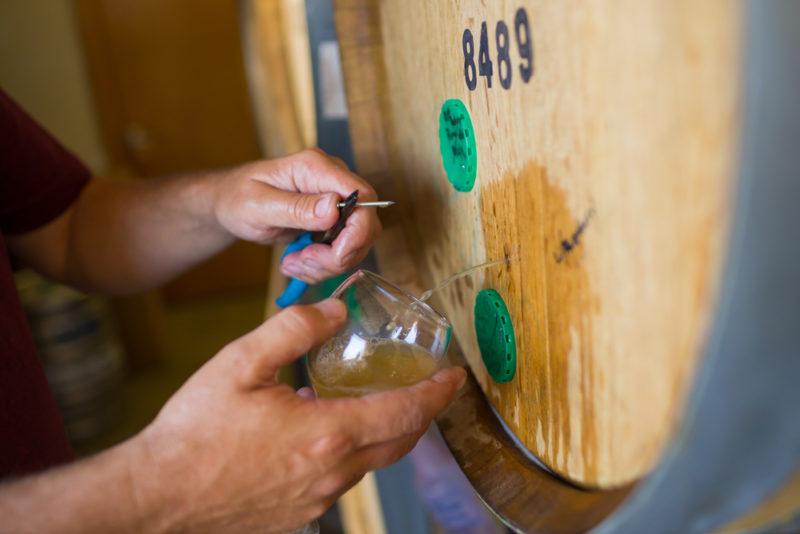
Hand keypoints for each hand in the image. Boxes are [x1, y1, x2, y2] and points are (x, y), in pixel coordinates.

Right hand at [133, 299, 465, 532]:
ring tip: (377, 404)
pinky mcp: (299, 515)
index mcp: (327, 434)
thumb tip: (334, 309)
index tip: (454, 377)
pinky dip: (351, 454)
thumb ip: (294, 329)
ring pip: (371, 463)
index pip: (405, 412)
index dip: (436, 393)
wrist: (157, 498)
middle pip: (399, 443)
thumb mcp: (241, 364)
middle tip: (429, 389)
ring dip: (384, 433)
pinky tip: (327, 435)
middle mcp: (333, 473)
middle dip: (421, 415)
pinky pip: (341, 481)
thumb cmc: (195, 431)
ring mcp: (317, 500)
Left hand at [213, 148, 381, 282]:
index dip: (358, 230)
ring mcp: (335, 201)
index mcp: (316, 168)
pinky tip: (297, 262)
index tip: (335, 255)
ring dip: (327, 263)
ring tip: (293, 264)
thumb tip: (334, 208)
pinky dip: (322, 264)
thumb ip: (297, 207)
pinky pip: (342, 250)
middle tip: (304, 262)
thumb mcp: (259, 205)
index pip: (362, 195)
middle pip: (365, 224)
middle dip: (339, 254)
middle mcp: (332, 181)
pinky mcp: (332, 221)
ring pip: (355, 243)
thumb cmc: (237, 197)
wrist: (229, 203)